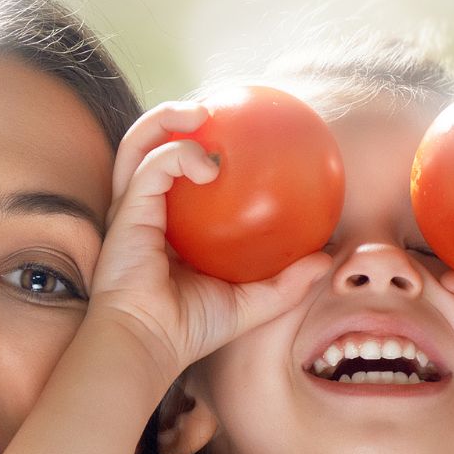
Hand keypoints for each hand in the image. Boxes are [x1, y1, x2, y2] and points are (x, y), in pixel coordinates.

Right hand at [87, 100, 332, 381]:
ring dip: (168, 118)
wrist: (150, 344)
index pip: (170, 172)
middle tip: (213, 110)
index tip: (230, 130)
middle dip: (173, 117)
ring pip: (139, 142)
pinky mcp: (127, 211)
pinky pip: (152, 166)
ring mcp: (131, 208)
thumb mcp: (249, 303)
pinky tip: (210, 164)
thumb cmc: (188, 329)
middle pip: (147, 145)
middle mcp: (143, 209)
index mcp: (164, 224)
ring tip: (202, 111)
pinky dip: (179, 155)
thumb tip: (326, 260)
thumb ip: (285, 283)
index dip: (192, 143)